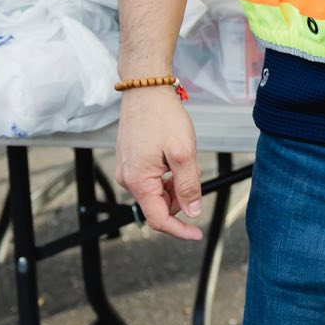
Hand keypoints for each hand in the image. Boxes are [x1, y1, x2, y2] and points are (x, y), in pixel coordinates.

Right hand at [115, 88, 203, 240]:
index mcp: (138, 181)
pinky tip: (174, 156)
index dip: (179, 230)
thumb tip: (192, 212)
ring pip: (156, 192)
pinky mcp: (130, 161)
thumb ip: (188, 186)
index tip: (197, 234)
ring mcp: (127, 170)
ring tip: (183, 159)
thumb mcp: (184, 154)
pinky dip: (167, 175)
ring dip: (174, 184)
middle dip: (180, 198)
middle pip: (158, 205)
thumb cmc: (163, 117)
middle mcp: (127, 179)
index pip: (158, 219)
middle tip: (194, 173)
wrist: (145, 91)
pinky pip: (151, 179)